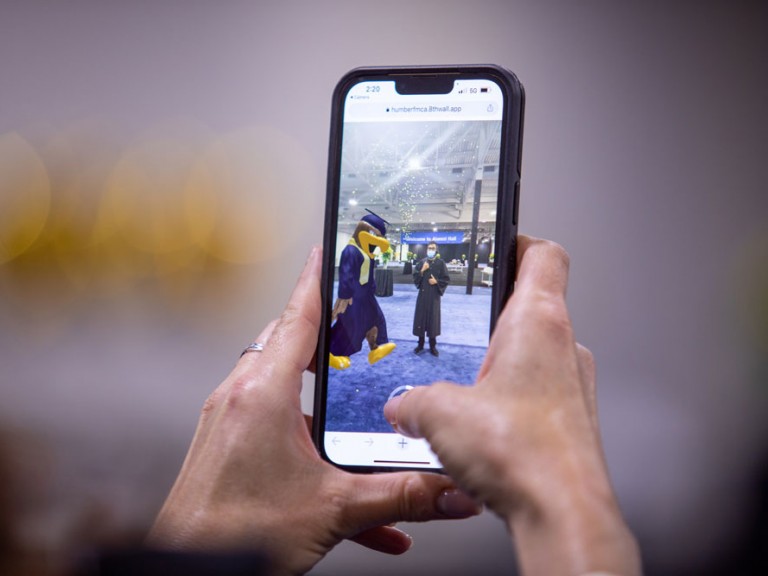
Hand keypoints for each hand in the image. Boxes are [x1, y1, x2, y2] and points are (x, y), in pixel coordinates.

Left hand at [147, 246, 478, 574]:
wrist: (189, 570)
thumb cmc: (237, 534)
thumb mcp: (335, 509)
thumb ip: (402, 495)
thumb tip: (449, 490)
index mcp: (264, 395)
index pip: (298, 317)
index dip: (318, 281)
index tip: (327, 251)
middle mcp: (241, 397)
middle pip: (288, 343)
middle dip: (323, 333)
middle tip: (350, 323)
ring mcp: (229, 420)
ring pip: (282, 385)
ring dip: (317, 395)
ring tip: (348, 407)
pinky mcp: (226, 444)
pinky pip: (272, 425)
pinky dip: (305, 439)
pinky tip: (337, 482)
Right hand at [384, 236, 640, 575]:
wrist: (563, 515)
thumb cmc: (526, 457)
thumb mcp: (440, 413)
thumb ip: (412, 401)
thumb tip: (400, 404)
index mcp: (539, 324)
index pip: (543, 254)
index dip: (517, 240)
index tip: (496, 240)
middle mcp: (565, 349)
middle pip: (536, 304)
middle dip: (496, 311)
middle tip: (465, 319)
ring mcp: (572, 388)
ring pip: (535, 354)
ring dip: (502, 362)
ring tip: (465, 382)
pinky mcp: (570, 423)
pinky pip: (537, 395)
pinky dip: (510, 400)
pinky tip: (480, 426)